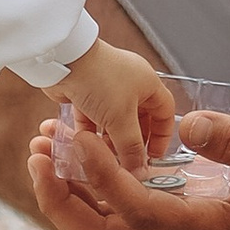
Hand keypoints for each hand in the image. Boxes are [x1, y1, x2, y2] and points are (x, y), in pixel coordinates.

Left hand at [30, 103, 229, 229]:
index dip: (102, 179)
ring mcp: (177, 226)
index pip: (139, 211)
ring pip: (105, 227)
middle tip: (38, 153)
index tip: (76, 138)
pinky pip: (118, 207)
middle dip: (64, 201)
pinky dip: (90, 182)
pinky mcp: (175, 208)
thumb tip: (189, 125)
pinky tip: (76, 146)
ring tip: (43, 144)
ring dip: (68, 192)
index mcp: (210, 227)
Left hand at [60, 39, 175, 170]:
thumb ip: (132, 147)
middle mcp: (129, 83)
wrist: (63, 60)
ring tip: (106, 159)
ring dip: (109, 140)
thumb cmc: (99, 78)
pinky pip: (91, 117)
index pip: (165, 112)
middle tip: (128, 162)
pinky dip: (90, 132)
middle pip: (138, 119)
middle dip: (133, 142)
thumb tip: (140, 170)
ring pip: (113, 121)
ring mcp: (106, 87)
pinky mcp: (85, 91)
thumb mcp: (121, 118)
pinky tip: (86, 147)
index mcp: (148, 83)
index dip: (162, 135)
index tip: (154, 156)